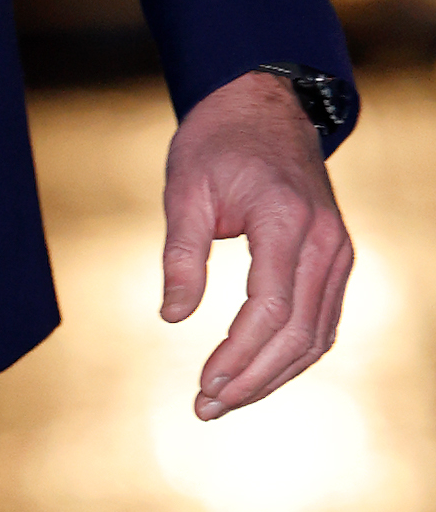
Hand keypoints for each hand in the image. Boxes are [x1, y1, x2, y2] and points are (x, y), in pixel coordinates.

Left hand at [161, 70, 352, 418]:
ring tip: (225, 399)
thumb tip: (173, 318)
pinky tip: (256, 371)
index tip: (202, 383)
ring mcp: (338, 251)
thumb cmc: (217, 141)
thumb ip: (181, 253)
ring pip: (317, 335)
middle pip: (298, 333)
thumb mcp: (185, 187)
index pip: (269, 308)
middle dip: (253, 378)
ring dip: (274, 375)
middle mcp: (324, 241)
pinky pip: (321, 319)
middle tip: (206, 406)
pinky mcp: (336, 259)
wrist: (264, 105)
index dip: (237, 354)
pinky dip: (292, 352)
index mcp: (285, 219)